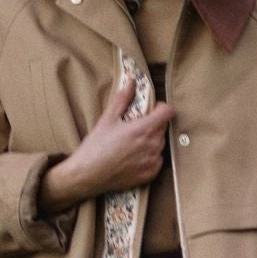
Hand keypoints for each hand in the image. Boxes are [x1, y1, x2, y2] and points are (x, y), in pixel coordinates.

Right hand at [40, 76, 175, 208]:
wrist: (87, 175)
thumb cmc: (96, 146)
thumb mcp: (107, 119)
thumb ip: (122, 99)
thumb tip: (132, 82)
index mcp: (143, 129)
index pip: (168, 112)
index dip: (161, 107)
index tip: (151, 109)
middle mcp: (152, 145)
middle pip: (164, 127)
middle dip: (154, 123)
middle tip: (135, 126)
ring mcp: (153, 161)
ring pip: (161, 143)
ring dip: (152, 140)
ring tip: (132, 143)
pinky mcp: (150, 174)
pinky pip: (157, 160)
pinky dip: (150, 156)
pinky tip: (133, 156)